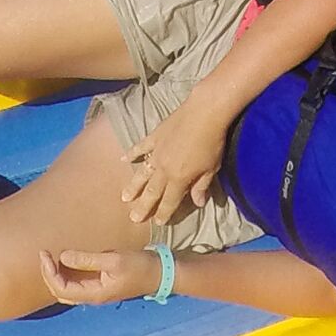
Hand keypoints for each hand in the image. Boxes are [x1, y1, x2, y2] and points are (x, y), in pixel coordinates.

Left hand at [40, 247, 157, 307]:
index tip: (44, 253)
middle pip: (60, 292)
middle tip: (44, 254)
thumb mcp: (114, 260)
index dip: (48, 272)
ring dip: (55, 274)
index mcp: (93, 294)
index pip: (61, 288)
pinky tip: (66, 260)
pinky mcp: (100, 284)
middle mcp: (91, 296)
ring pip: (67, 289)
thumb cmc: (139, 266)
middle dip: (47, 274)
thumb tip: (63, 257)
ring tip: (50, 257)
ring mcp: (96, 292)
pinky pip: (76, 282)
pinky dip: (66, 273)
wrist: (160, 274)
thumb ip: (88, 259)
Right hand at [121, 108, 225, 228]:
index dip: (164, 213)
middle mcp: (164, 169)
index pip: (169, 201)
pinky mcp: (154, 136)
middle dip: (143, 206)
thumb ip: (201, 186)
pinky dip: (131, 153)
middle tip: (133, 217)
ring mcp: (157, 152)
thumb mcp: (211, 168)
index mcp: (179, 178)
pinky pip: (140, 147)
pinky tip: (123, 159)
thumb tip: (197, 203)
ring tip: (124, 197)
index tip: (157, 222)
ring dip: (133, 186)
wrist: (204, 112)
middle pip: (152, 191)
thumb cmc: (212, 142)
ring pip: (142, 173)